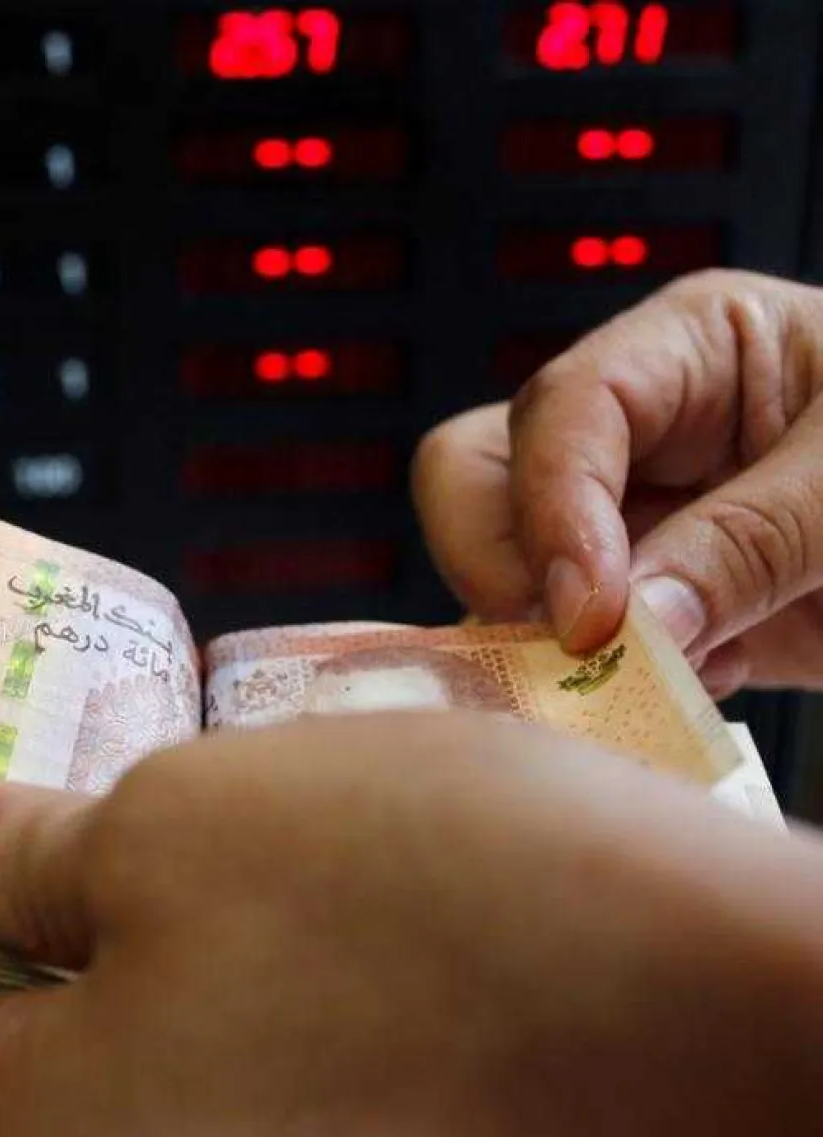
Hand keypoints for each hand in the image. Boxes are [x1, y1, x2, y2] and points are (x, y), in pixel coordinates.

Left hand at [0, 717, 822, 1136]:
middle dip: (109, 908)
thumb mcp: (179, 823)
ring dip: (223, 935)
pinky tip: (378, 908)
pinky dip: (311, 983)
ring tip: (304, 839)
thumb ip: (23, 850)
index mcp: (62, 1133)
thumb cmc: (421, 901)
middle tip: (182, 799)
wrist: (710, 1001)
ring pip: (200, 1038)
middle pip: (80, 1034)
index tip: (24, 818)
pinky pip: (303, 1061)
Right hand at [412, 270, 822, 697]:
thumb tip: (628, 625)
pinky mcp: (656, 601)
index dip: (555, 508)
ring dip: (543, 631)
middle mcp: (640, 429)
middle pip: (480, 469)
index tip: (591, 617)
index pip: (565, 408)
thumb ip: (751, 543)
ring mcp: (636, 517)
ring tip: (647, 679)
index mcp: (693, 348)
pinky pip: (569, 638)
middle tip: (578, 646)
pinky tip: (685, 693)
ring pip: (500, 559)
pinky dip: (599, 683)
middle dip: (511, 561)